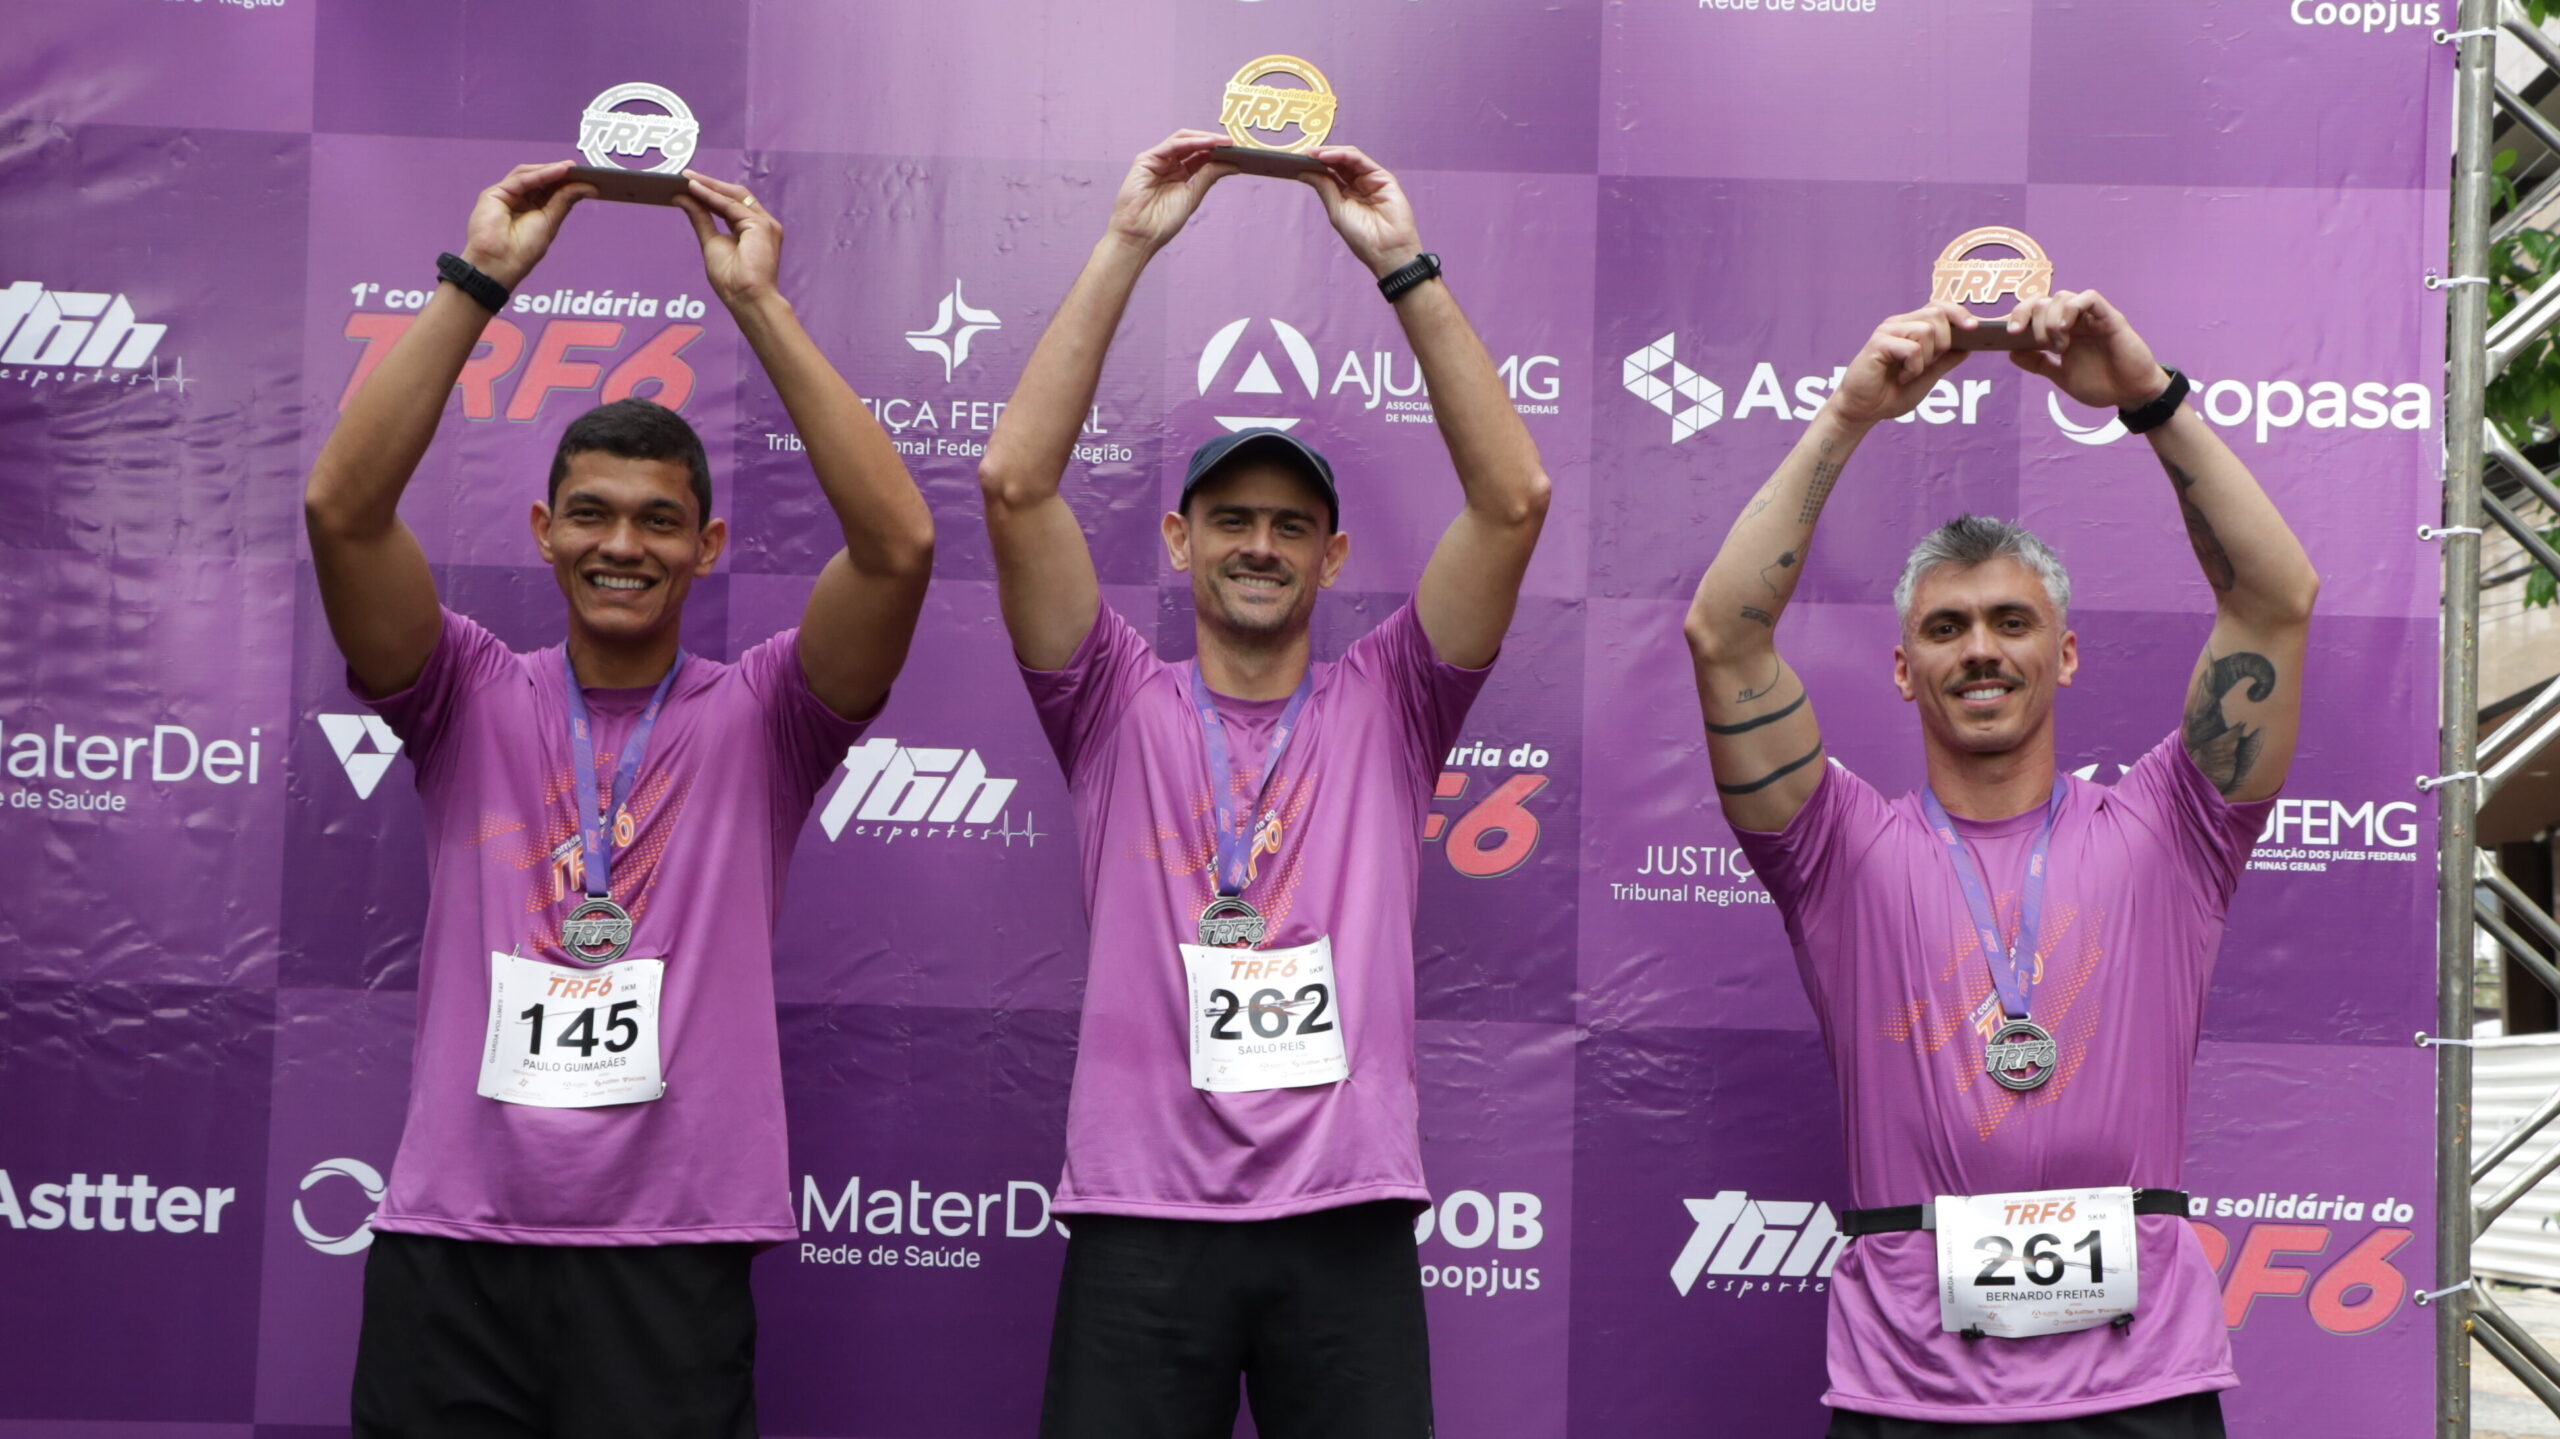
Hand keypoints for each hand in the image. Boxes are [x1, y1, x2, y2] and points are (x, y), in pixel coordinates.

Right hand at [459, 162, 594, 289]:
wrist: (499, 264)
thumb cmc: (521, 252)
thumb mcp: (550, 222)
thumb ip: (565, 201)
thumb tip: (587, 187)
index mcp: (531, 210)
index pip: (550, 190)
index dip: (566, 182)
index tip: (586, 176)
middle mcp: (518, 201)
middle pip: (539, 180)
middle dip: (559, 173)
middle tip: (580, 170)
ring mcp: (506, 196)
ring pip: (529, 175)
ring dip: (551, 170)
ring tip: (571, 168)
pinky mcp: (495, 193)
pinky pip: (520, 179)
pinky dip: (540, 174)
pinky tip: (558, 172)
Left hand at [675, 172, 781, 309]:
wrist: (747, 299)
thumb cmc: (733, 282)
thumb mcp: (711, 242)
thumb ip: (700, 219)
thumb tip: (683, 198)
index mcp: (753, 230)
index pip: (731, 205)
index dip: (710, 193)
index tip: (688, 185)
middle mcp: (762, 224)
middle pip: (735, 195)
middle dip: (710, 184)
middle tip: (685, 176)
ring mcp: (764, 224)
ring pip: (734, 196)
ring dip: (709, 186)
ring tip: (687, 179)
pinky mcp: (761, 225)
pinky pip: (731, 205)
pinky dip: (711, 196)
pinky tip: (695, 190)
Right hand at [1106, 131, 1236, 254]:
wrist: (1140, 235)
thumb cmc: (1162, 221)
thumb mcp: (1193, 196)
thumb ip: (1209, 176)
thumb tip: (1232, 164)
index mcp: (1179, 175)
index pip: (1201, 156)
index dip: (1218, 151)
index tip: (1238, 151)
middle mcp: (1168, 165)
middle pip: (1193, 145)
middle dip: (1214, 142)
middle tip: (1234, 143)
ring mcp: (1157, 160)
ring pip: (1183, 140)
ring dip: (1205, 138)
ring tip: (1224, 142)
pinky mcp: (1146, 159)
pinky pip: (1172, 145)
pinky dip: (1191, 142)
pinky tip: (1208, 143)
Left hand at [1300, 146, 1421, 278]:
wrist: (1386, 250)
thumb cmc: (1363, 237)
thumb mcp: (1336, 210)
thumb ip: (1324, 188)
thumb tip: (1304, 172)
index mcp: (1347, 195)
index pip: (1331, 173)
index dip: (1316, 165)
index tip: (1298, 159)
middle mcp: (1359, 185)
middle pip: (1339, 163)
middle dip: (1321, 156)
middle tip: (1304, 153)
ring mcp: (1371, 179)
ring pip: (1350, 158)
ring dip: (1330, 153)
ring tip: (1313, 153)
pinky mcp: (1383, 177)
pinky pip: (1361, 160)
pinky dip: (1343, 155)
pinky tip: (1327, 156)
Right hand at [1824, 301, 1971, 427]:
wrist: (1863, 410)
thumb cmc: (1891, 393)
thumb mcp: (1927, 377)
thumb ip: (1945, 361)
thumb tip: (1969, 347)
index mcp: (1911, 326)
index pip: (1940, 306)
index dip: (1959, 313)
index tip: (1975, 328)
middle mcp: (1899, 323)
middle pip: (1938, 313)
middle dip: (1944, 342)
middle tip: (1927, 365)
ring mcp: (1888, 331)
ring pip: (1927, 330)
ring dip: (1927, 359)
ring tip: (1911, 373)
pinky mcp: (1878, 343)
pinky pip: (1912, 349)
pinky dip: (1914, 368)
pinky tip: (1902, 378)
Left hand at [2003, 290, 2167, 408]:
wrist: (2132, 394)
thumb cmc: (2102, 384)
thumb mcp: (2061, 376)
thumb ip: (2039, 364)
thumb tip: (2011, 352)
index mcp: (2061, 331)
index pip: (2034, 309)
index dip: (2018, 315)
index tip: (2008, 334)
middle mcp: (2075, 320)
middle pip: (2043, 299)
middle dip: (2030, 318)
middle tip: (2035, 342)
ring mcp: (2092, 317)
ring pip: (2062, 296)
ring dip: (2050, 318)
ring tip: (2057, 344)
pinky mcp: (2110, 318)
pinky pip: (2090, 297)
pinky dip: (2072, 308)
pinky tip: (2065, 328)